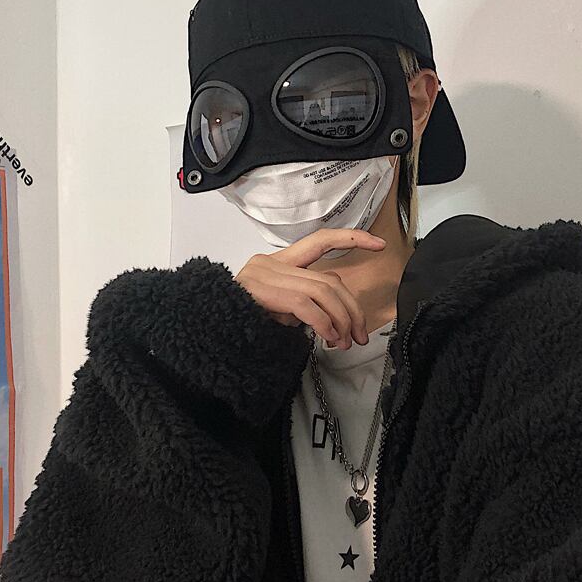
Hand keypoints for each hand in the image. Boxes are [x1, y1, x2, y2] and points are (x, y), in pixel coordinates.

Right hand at [233, 228, 385, 348]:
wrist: (204, 327)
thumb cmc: (239, 320)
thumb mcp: (277, 310)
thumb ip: (303, 305)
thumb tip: (334, 323)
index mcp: (277, 262)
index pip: (320, 241)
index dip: (351, 238)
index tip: (378, 244)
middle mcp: (271, 262)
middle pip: (329, 280)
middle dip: (351, 309)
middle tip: (360, 334)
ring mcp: (264, 274)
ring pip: (322, 292)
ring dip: (340, 321)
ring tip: (343, 342)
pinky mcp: (261, 290)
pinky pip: (305, 305)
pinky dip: (323, 323)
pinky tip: (328, 337)